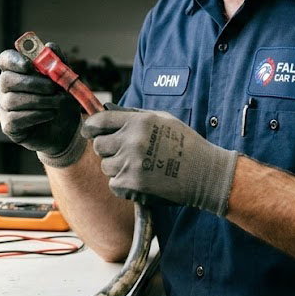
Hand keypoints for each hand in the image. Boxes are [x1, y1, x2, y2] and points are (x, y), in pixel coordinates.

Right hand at [0, 44, 84, 166]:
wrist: (67, 129)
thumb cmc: (62, 99)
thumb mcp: (65, 78)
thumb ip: (58, 61)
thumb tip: (49, 46)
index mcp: (17, 72)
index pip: (5, 59)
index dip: (14, 60)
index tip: (29, 65)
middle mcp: (6, 88)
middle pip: (6, 79)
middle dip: (32, 83)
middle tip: (52, 88)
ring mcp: (4, 107)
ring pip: (12, 100)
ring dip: (39, 100)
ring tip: (57, 102)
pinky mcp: (9, 126)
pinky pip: (15, 118)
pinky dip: (36, 115)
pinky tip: (50, 114)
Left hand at [81, 106, 238, 214]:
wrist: (206, 174)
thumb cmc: (187, 145)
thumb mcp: (164, 119)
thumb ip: (135, 115)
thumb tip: (109, 110)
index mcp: (139, 122)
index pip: (100, 121)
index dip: (90, 127)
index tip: (88, 131)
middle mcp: (132, 141)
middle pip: (99, 145)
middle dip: (108, 149)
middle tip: (125, 152)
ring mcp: (132, 163)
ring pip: (106, 166)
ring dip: (117, 168)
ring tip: (139, 166)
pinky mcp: (133, 184)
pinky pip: (114, 184)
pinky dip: (124, 185)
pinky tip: (141, 180)